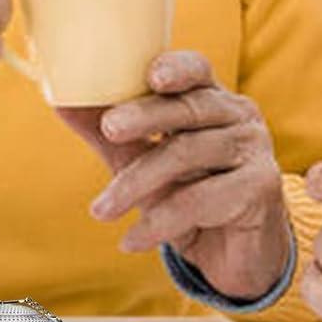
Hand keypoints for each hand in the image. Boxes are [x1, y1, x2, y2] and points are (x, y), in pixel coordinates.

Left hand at [63, 51, 291, 302]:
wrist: (235, 254)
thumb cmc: (189, 194)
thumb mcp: (144, 161)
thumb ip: (109, 133)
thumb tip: (61, 100)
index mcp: (211, 98)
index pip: (197, 69)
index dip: (176, 67)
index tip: (150, 75)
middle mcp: (239, 115)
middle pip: (189, 107)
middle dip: (145, 116)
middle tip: (109, 128)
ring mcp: (254, 149)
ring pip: (189, 154)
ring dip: (138, 183)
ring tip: (101, 209)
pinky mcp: (261, 187)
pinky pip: (203, 199)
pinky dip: (162, 220)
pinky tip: (132, 239)